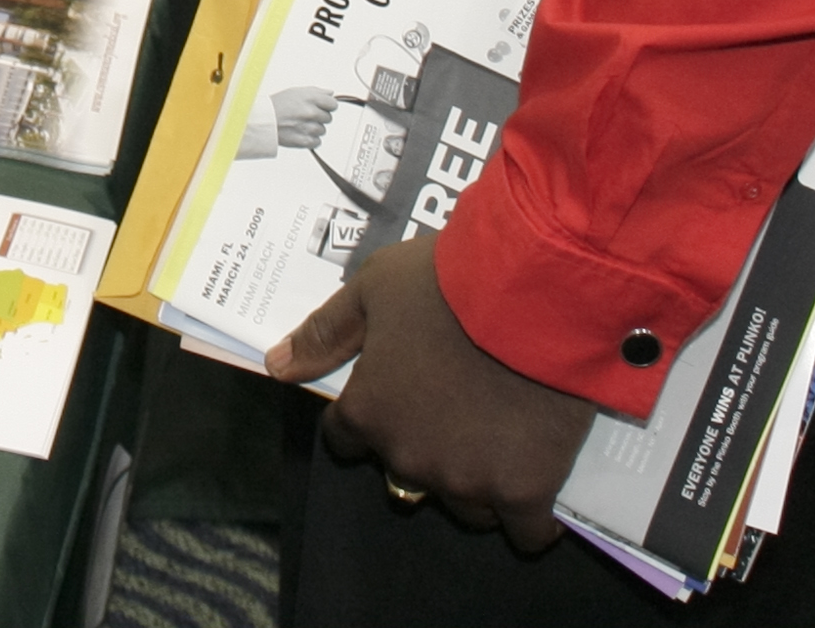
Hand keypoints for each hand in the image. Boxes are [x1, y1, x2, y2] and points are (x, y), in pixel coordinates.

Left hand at [267, 232, 595, 547]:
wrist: (531, 294)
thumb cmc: (445, 284)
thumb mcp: (371, 290)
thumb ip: (325, 333)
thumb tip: (278, 367)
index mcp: (368, 412)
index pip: (347, 440)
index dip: (369, 419)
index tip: (397, 400)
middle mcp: (410, 457)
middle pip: (407, 476)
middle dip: (424, 449)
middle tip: (458, 412)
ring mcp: (468, 480)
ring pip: (465, 505)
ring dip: (475, 482)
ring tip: (501, 443)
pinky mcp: (524, 490)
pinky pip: (526, 532)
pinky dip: (531, 520)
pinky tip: (536, 493)